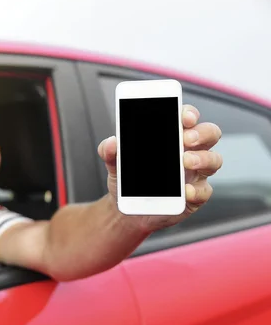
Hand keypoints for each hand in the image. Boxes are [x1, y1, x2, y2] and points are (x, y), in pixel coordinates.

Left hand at [97, 104, 222, 231]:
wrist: (128, 210)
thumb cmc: (128, 179)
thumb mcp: (115, 163)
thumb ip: (109, 151)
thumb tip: (111, 142)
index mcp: (172, 137)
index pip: (188, 117)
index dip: (189, 113)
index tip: (183, 116)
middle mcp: (189, 151)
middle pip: (209, 134)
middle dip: (202, 133)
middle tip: (186, 138)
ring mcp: (196, 173)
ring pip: (214, 159)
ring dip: (203, 158)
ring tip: (186, 161)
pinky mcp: (195, 195)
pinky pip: (205, 190)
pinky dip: (196, 190)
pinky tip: (185, 190)